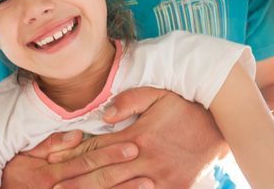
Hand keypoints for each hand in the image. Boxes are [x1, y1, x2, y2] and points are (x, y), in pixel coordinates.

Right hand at [0, 130, 139, 188]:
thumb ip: (50, 145)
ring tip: (149, 185)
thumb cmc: (16, 178)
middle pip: (97, 183)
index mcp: (51, 175)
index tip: (132, 145)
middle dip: (124, 175)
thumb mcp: (25, 157)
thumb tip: (76, 134)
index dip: (110, 154)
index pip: (86, 162)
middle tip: (148, 166)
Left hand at [46, 87, 222, 188]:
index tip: (52, 160)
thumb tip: (105, 114)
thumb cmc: (185, 108)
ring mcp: (159, 179)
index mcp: (139, 136)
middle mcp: (146, 160)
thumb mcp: (159, 94)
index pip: (98, 147)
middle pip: (103, 174)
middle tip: (51, 188)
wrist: (222, 127)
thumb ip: (130, 100)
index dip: (73, 154)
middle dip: (75, 182)